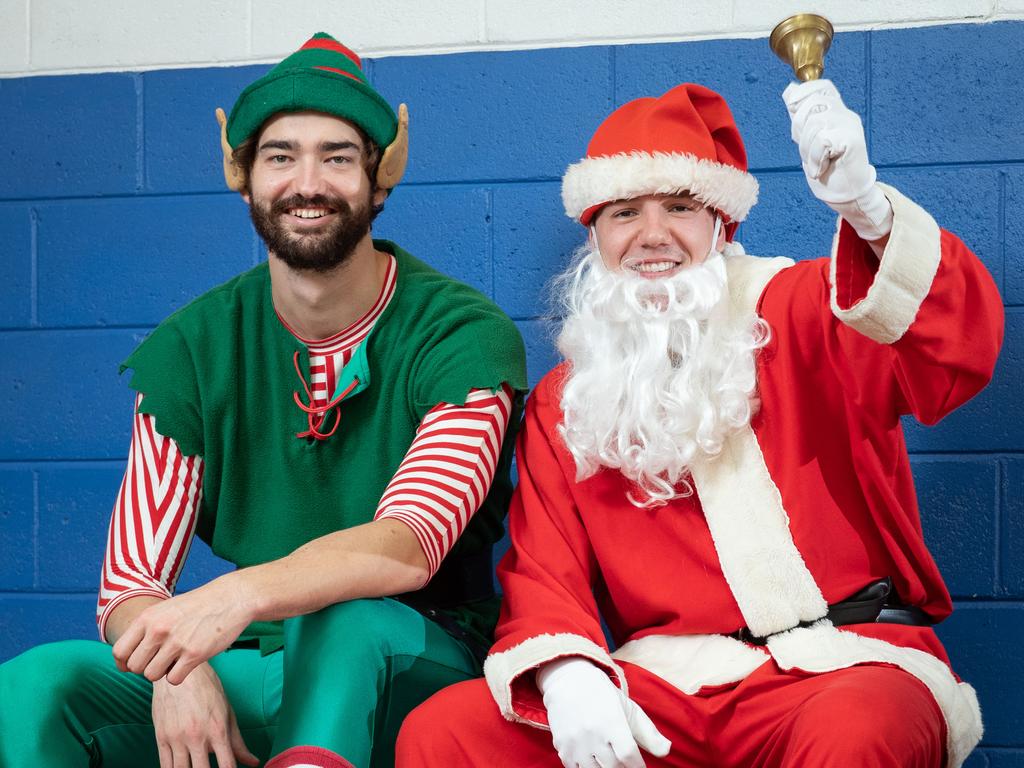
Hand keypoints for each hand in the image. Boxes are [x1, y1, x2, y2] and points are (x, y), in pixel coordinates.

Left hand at [113, 574, 253, 684]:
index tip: (132, 665)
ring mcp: (176, 642)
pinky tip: (188, 663)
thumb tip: (124, 658)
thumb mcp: (165, 609)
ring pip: (152, 675)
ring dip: (163, 672)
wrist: (230, 598)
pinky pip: (173, 679)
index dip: (124, 663)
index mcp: (148, 618)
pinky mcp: (194, 654)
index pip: (119, 651)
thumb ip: (145, 629)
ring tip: (176, 660)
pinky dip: (179, 675)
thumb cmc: (197, 606)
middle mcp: (158, 630)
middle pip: (135, 667)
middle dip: (146, 667)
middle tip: (161, 659)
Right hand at [152, 661, 258, 767]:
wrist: (181, 673)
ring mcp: (177, 738)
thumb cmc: (208, 690)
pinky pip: (165, 765)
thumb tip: (253, 762)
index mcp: (217, 730)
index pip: (227, 766)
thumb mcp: (228, 713)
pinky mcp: (161, 737)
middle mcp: (197, 736)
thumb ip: (238, 742)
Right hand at [537, 658, 669, 767]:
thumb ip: (649, 733)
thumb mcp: (629, 709)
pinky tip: (593, 759)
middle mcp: (593, 733)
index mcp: (613, 722)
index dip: (637, 766)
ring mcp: (575, 742)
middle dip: (622, 767)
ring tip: (608, 759)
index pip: (629, 756)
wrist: (568, 681)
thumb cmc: (604, 696)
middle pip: (613, 767)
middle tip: (623, 760)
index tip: (638, 766)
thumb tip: (666, 751)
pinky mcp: (562, 747)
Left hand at [783, 79, 892, 240]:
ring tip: (817, 162)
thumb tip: (790, 92)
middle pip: (811, 104)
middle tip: (810, 151)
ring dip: (808, 149)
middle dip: (801, 130)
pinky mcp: (852, 139)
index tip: (797, 117)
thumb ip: (802, 118)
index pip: (821, 87)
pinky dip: (816, 159)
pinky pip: (822, 141)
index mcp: (836, 113)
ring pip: (815, 124)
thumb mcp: (809, 140)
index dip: (804, 96)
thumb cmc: (828, 169)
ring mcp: (850, 125)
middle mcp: (845, 115)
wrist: (846, 194)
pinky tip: (822, 168)